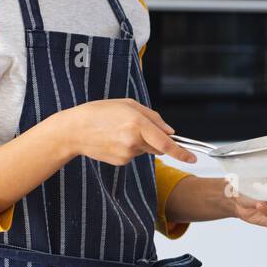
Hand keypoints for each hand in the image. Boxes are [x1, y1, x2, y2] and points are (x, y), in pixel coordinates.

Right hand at [51, 99, 197, 166]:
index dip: (181, 152)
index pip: (165, 143)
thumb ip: (153, 117)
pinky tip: (113, 139)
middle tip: (135, 128)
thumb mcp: (128, 104)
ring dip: (140, 142)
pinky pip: (133, 155)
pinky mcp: (120, 161)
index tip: (193, 159)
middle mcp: (134, 141)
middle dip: (156, 139)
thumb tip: (170, 132)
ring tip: (118, 130)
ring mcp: (127, 153)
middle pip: (158, 146)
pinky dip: (129, 147)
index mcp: (137, 124)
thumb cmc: (100, 112)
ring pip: (145, 150)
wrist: (74, 130)